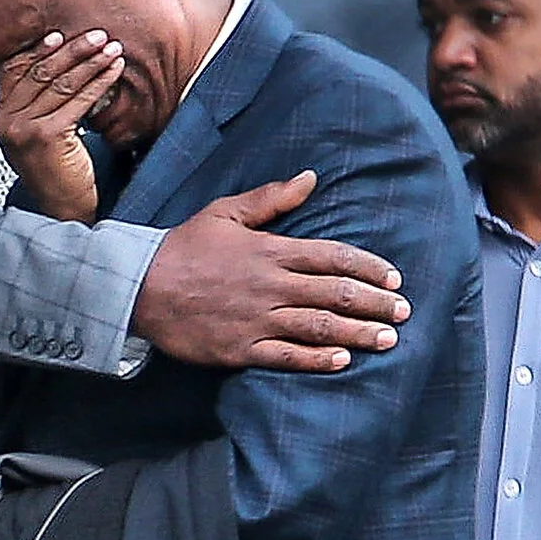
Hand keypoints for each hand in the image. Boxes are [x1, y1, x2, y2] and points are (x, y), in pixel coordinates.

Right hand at [0, 30, 118, 222]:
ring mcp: (22, 128)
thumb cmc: (54, 168)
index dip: (39, 50)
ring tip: (112, 49)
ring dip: (91, 62)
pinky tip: (114, 71)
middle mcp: (4, 120)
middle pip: (41, 72)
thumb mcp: (34, 131)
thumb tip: (55, 60)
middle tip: (98, 36)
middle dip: (73, 50)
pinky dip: (99, 81)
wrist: (60, 207)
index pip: (15, 70)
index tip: (61, 35)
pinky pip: (77, 100)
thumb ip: (33, 102)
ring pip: (61, 83)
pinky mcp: (46, 135)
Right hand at [131, 172, 408, 371]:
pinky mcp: (239, 349)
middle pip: (335, 293)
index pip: (332, 256)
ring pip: (318, 326)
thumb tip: (310, 178)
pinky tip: (342, 361)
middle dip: (375, 303)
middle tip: (403, 311)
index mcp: (270, 250)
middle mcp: (270, 285)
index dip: (368, 267)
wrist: (137, 287)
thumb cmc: (183, 248)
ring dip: (358, 333)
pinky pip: (285, 356)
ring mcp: (256, 319)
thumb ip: (271, 199)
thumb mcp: (224, 212)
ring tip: (387, 339)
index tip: (393, 277)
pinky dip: (315, 359)